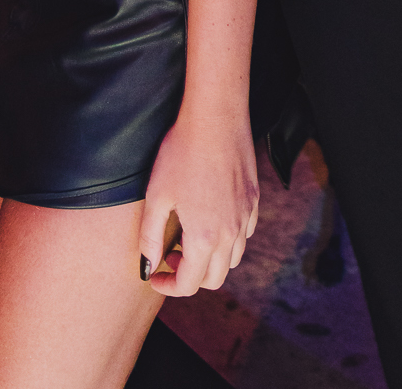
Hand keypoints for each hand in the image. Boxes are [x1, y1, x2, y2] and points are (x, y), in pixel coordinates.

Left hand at [137, 106, 257, 296]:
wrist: (215, 117)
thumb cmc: (182, 153)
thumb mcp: (157, 195)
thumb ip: (150, 237)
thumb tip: (148, 267)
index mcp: (205, 238)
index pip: (189, 284)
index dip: (168, 286)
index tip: (155, 275)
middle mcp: (231, 234)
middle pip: (215, 279)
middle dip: (190, 277)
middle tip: (169, 256)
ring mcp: (246, 217)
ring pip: (232, 260)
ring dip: (210, 261)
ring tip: (189, 239)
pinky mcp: (254, 201)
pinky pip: (243, 235)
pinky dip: (227, 240)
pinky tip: (210, 219)